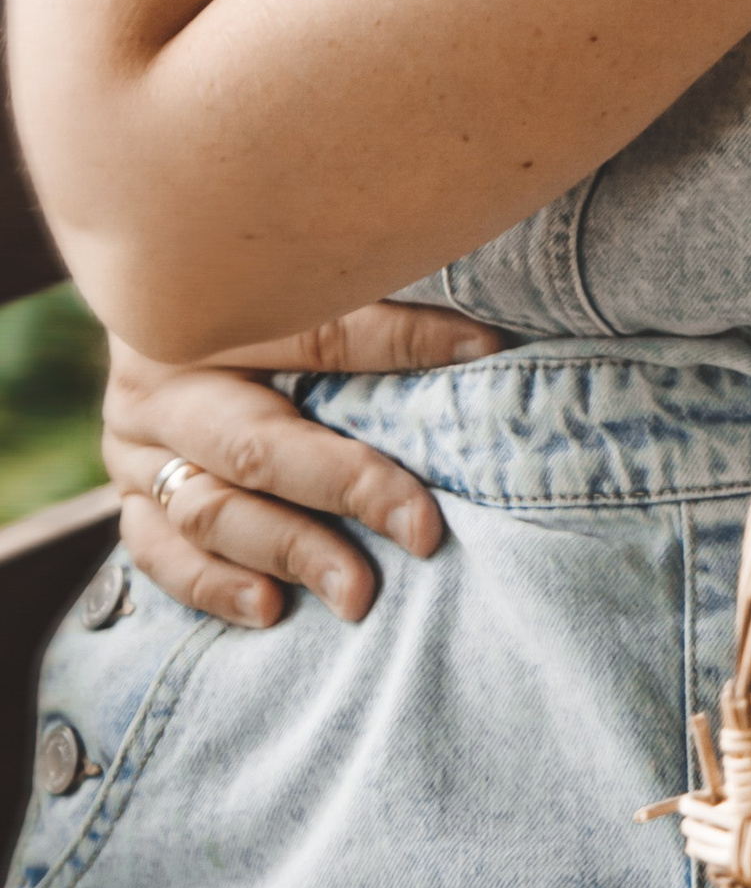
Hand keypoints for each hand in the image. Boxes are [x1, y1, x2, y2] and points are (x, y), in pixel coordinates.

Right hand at [102, 300, 504, 627]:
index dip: (405, 343)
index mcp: (211, 310)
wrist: (150, 310)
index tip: (483, 354)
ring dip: (290, 553)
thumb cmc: (250, 289)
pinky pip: (160, 554)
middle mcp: (162, 385)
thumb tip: (482, 335)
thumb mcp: (297, 280)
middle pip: (257, 445)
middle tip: (423, 532)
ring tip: (357, 593)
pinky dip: (214, 585)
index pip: (318, 332)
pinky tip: (269, 607)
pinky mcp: (130, 499)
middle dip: (347, 490)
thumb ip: (371, 301)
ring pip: (209, 511)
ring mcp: (137, 449)